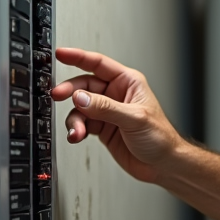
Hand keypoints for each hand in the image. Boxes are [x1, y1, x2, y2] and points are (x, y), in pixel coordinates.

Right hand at [51, 47, 183, 183]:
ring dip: (75, 118)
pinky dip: (76, 129)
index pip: (99, 64)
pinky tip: (77, 136)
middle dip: (70, 91)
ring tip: (77, 130)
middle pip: (84, 85)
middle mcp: (116, 94)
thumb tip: (80, 97)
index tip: (61, 54)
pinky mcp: (102, 127)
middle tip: (57, 96)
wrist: (162, 165)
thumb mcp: (134, 118)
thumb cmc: (160, 138)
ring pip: (80, 107)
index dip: (78, 57)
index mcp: (128, 83)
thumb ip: (106, 107)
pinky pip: (81, 123)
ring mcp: (107, 111)